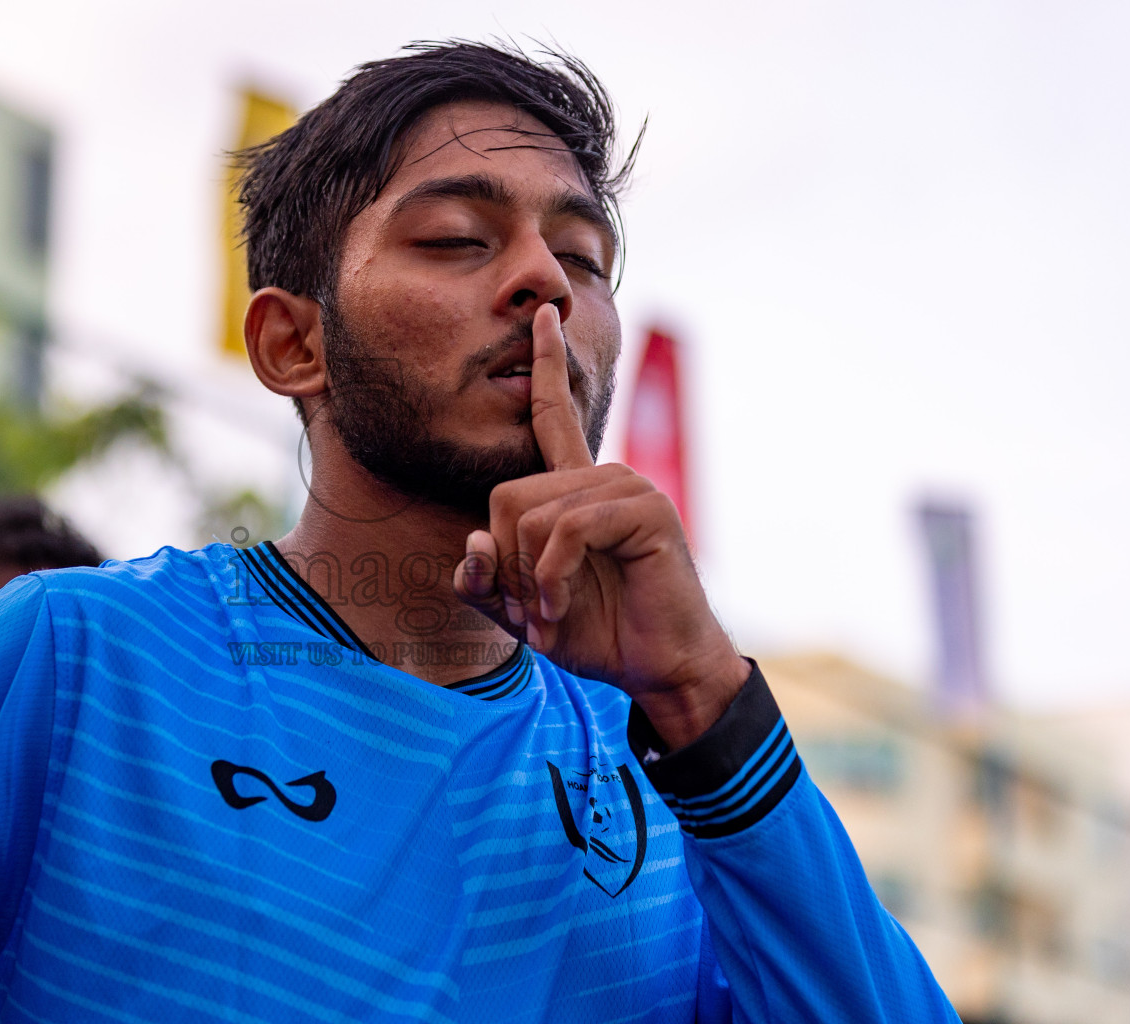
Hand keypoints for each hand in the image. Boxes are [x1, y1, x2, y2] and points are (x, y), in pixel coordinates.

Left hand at [452, 304, 748, 748]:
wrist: (658, 669)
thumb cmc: (596, 634)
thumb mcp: (521, 611)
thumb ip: (484, 580)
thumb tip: (471, 541)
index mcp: (575, 490)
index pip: (554, 417)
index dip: (547, 366)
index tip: (543, 316)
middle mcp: (601, 478)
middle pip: (506, 496)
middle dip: (507, 566)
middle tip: (535, 609)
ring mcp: (626, 488)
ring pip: (531, 515)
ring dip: (531, 580)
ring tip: (554, 612)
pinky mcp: (644, 509)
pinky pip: (566, 528)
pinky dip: (552, 577)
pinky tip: (563, 606)